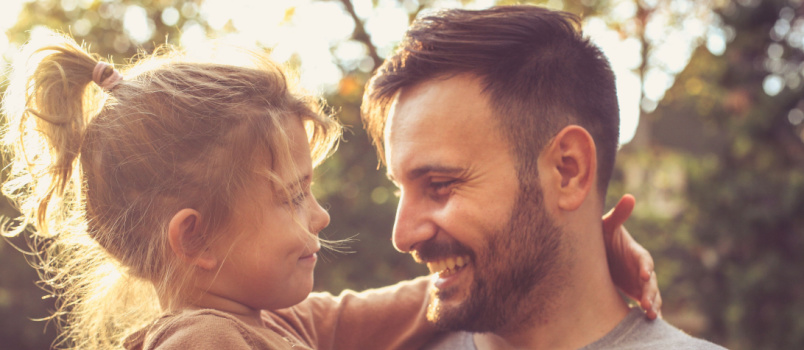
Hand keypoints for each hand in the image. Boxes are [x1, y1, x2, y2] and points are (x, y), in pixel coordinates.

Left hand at [602, 194, 661, 319]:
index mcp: (636, 252)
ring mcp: (638, 281)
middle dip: (650, 292)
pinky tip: (647, 321)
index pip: (644, 260)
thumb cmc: (603, 235)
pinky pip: (644, 302)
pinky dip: (648, 311)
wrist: (597, 251)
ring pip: (651, 294)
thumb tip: (630, 197)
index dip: (645, 267)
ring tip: (650, 316)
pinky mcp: (634, 291)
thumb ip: (619, 214)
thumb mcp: (609, 225)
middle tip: (647, 304)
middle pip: (650, 281)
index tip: (643, 276)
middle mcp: (640, 268)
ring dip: (652, 304)